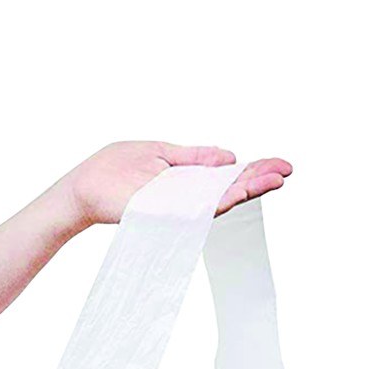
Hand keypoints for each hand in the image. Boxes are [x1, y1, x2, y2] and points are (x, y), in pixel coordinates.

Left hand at [62, 142, 292, 228]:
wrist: (82, 186)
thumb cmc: (114, 171)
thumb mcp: (163, 154)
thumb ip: (195, 158)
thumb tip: (230, 156)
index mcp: (187, 181)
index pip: (228, 176)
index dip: (255, 170)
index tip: (282, 165)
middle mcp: (183, 198)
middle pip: (227, 190)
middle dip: (257, 181)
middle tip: (285, 173)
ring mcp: (171, 208)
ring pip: (212, 202)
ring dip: (241, 191)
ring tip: (269, 181)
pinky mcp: (155, 213)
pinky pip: (186, 209)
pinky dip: (208, 203)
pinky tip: (231, 195)